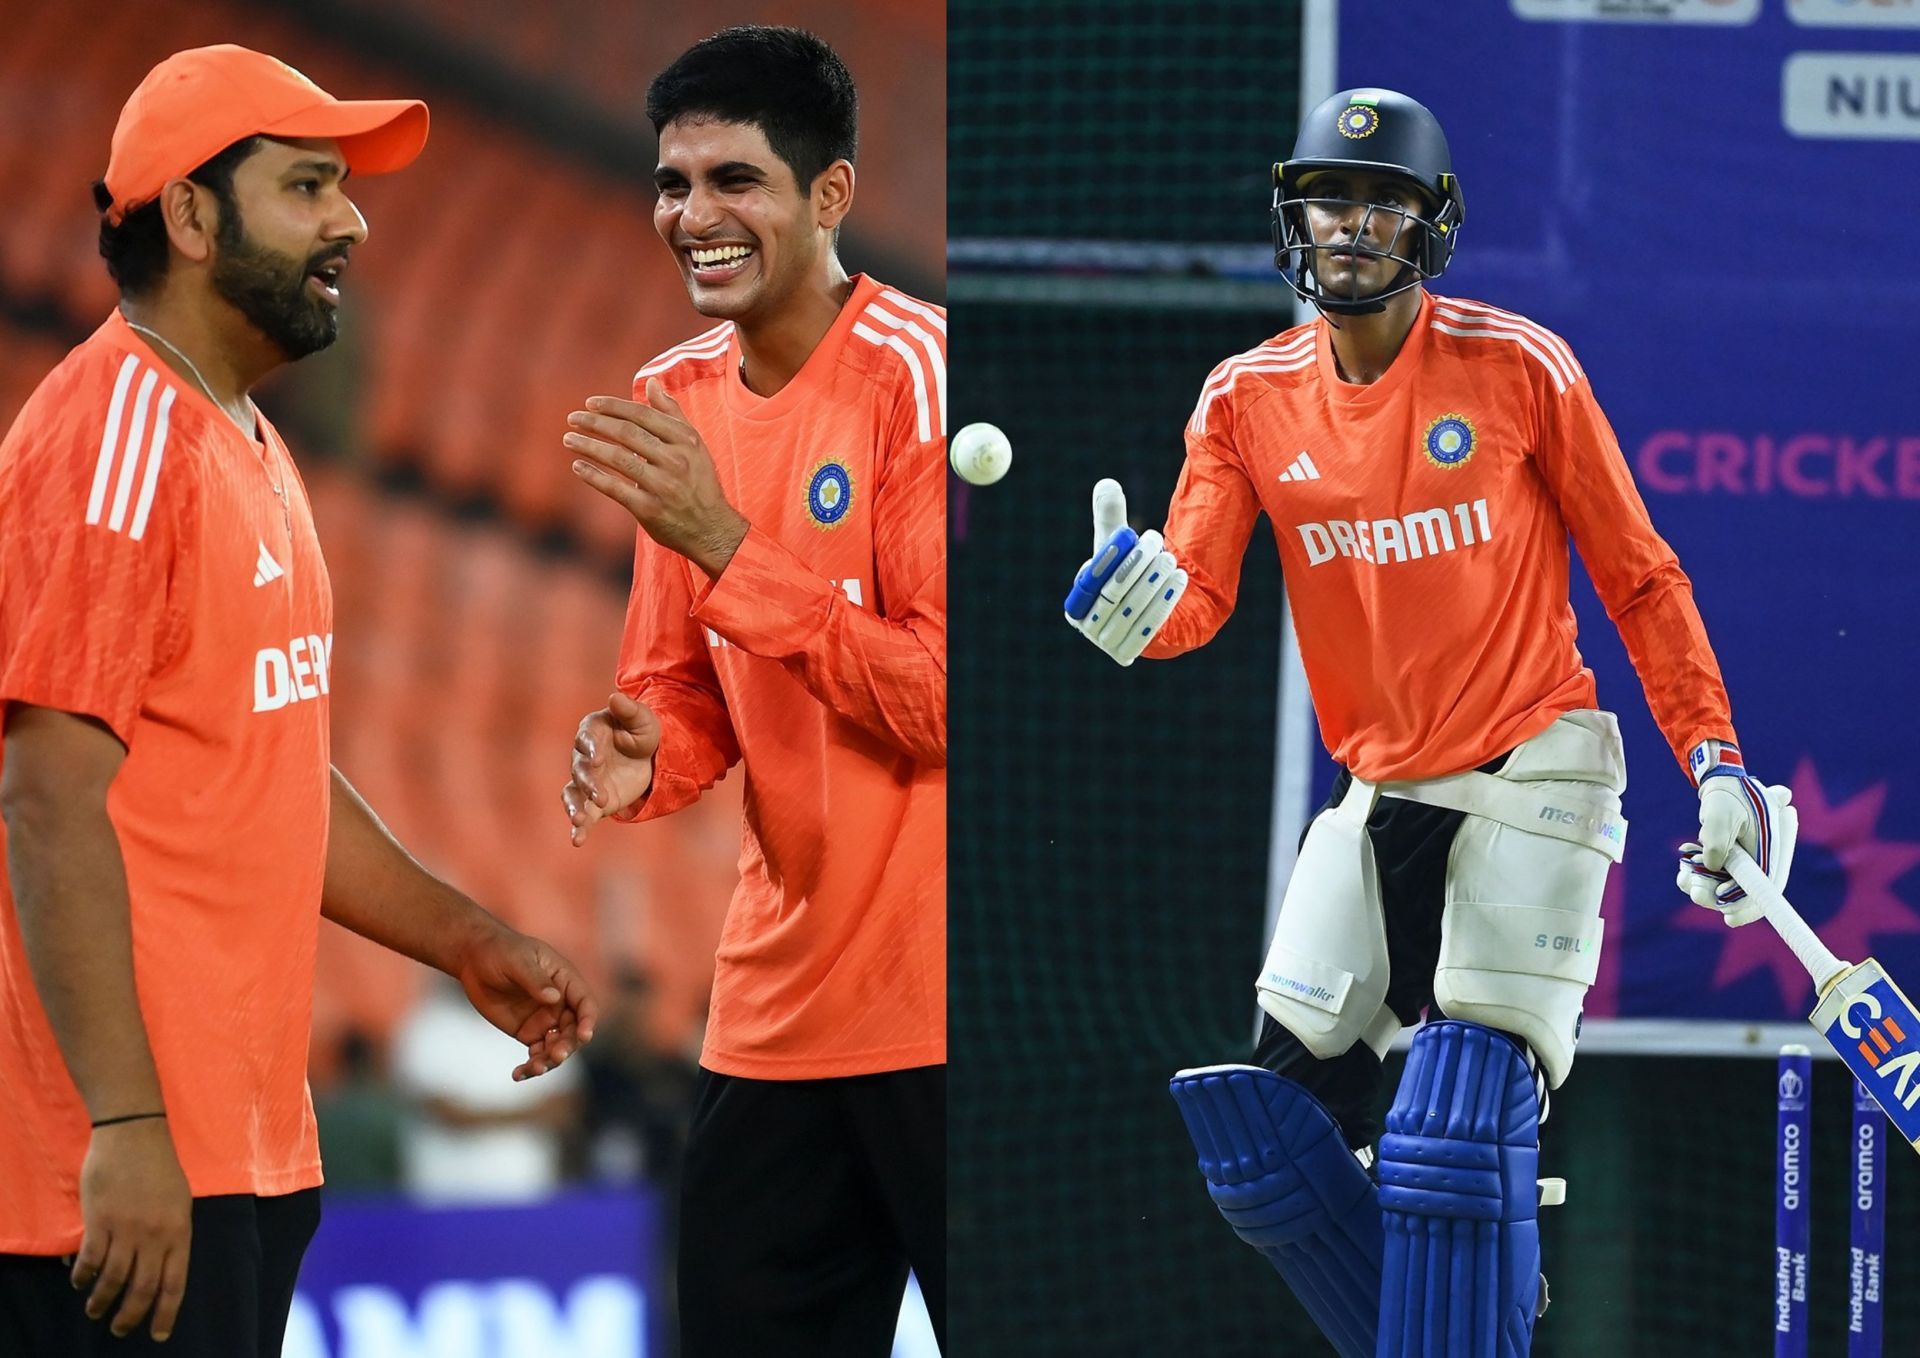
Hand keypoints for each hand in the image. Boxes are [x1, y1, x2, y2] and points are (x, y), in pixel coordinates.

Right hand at [70, 1118, 190, 1341]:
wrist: (134, 1135)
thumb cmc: (160, 1167)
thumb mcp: (179, 1201)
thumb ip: (171, 1234)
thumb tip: (160, 1265)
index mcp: (179, 1231)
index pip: (175, 1282)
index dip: (166, 1312)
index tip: (157, 1334)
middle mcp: (155, 1235)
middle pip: (143, 1288)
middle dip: (131, 1315)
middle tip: (120, 1328)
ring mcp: (126, 1229)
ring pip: (113, 1279)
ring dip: (102, 1300)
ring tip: (96, 1310)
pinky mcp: (100, 1221)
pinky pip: (90, 1259)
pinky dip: (83, 1276)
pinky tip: (79, 1282)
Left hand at [452, 924, 597, 1080]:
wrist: (474, 960)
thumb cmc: (500, 951)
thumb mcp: (517, 960)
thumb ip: (535, 979)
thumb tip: (554, 998)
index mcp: (566, 981)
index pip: (585, 1004)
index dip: (588, 1020)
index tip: (585, 1035)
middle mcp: (560, 1003)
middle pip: (574, 1031)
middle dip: (567, 1045)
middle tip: (554, 1056)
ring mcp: (545, 1020)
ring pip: (557, 1046)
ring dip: (550, 1060)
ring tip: (534, 1069)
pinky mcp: (528, 1033)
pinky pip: (536, 1054)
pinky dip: (531, 1066)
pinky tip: (518, 1074)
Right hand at [564, 692, 660, 846]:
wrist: (650, 756)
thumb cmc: (643, 731)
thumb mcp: (643, 719)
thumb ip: (629, 709)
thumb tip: (615, 696)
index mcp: (592, 732)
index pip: (586, 740)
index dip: (590, 749)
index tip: (597, 759)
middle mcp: (584, 758)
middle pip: (580, 770)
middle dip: (588, 783)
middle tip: (599, 795)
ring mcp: (588, 781)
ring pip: (574, 794)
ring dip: (575, 807)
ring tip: (578, 820)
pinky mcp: (595, 801)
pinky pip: (583, 814)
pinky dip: (579, 827)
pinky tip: (577, 840)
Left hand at [565, 379, 749, 577]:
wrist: (712, 529)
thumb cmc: (699, 482)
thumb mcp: (694, 444)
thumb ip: (672, 413)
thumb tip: (651, 382)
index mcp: (685, 440)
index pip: (642, 415)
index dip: (613, 407)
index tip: (590, 403)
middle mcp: (675, 460)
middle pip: (627, 434)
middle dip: (595, 423)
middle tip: (573, 418)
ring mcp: (662, 486)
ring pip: (617, 458)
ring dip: (588, 446)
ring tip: (568, 439)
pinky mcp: (649, 509)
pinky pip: (614, 488)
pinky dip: (593, 476)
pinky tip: (578, 466)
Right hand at [1062, 478, 1186, 665]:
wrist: (1145, 609)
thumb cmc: (1124, 572)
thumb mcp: (1114, 545)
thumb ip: (1108, 517)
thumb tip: (1107, 484)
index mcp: (1075, 603)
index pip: (1091, 579)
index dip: (1111, 557)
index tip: (1132, 534)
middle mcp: (1088, 626)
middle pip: (1112, 595)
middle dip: (1137, 567)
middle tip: (1159, 542)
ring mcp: (1108, 643)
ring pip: (1132, 610)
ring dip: (1154, 583)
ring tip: (1173, 559)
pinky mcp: (1131, 652)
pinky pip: (1148, 627)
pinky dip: (1164, 602)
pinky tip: (1180, 579)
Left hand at [1676, 745, 1796, 926]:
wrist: (1722, 784)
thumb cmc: (1726, 796)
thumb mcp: (1720, 814)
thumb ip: (1717, 840)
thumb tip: (1712, 866)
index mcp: (1771, 850)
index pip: (1768, 888)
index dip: (1750, 907)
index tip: (1728, 918)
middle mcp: (1763, 861)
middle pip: (1744, 894)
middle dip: (1717, 899)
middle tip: (1694, 891)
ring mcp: (1747, 864)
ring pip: (1725, 890)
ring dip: (1702, 889)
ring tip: (1683, 878)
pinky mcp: (1731, 863)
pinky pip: (1715, 881)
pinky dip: (1697, 880)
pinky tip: (1682, 874)